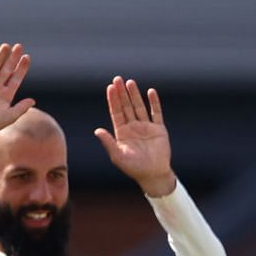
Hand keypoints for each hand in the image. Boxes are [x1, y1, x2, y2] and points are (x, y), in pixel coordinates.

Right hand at [0, 44, 35, 140]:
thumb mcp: (11, 116)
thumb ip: (21, 108)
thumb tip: (33, 101)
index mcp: (7, 94)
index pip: (16, 77)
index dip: (21, 68)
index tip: (27, 57)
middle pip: (7, 69)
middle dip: (13, 58)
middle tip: (19, 46)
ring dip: (1, 56)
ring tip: (6, 46)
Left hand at [94, 77, 175, 196]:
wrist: (153, 175)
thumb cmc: (134, 168)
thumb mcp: (118, 156)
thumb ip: (108, 142)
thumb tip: (96, 131)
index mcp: (122, 132)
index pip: (116, 112)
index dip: (113, 100)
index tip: (110, 88)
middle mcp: (133, 127)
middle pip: (126, 106)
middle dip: (122, 93)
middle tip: (118, 79)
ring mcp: (146, 127)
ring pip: (139, 107)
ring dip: (134, 95)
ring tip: (130, 82)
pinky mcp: (158, 129)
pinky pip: (156, 113)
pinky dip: (154, 103)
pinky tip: (150, 92)